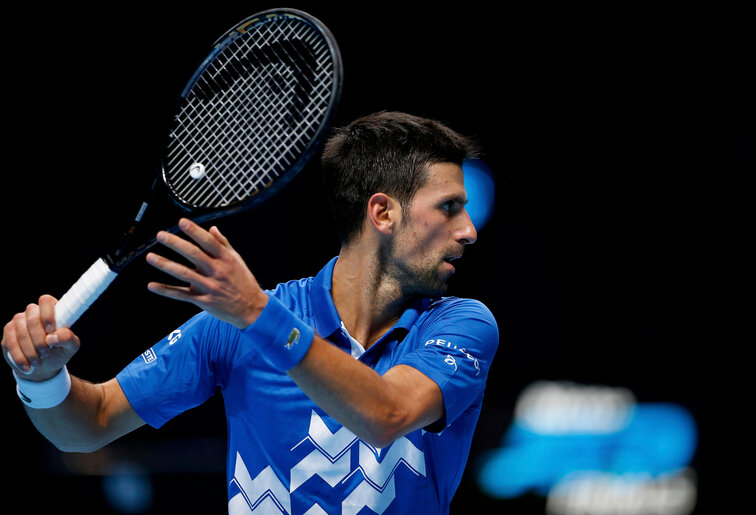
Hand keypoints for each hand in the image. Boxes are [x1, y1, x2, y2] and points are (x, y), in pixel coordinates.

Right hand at [2, 295, 80, 380]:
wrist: (43, 366)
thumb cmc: (59, 351)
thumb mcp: (70, 347)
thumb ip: (67, 339)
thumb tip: (53, 337)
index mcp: (52, 310)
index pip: (46, 301)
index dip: (47, 315)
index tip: (51, 331)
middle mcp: (34, 312)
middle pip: (32, 319)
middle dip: (39, 340)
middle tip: (46, 354)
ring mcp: (19, 320)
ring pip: (20, 331)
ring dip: (29, 350)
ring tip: (38, 363)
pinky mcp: (8, 331)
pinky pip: (10, 341)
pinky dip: (19, 356)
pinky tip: (27, 366)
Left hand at [145, 218, 267, 328]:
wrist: (252, 309)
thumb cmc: (244, 282)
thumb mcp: (237, 260)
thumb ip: (224, 244)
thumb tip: (212, 228)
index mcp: (226, 259)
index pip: (208, 242)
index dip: (195, 231)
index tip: (182, 222)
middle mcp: (217, 271)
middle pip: (194, 255)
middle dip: (176, 243)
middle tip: (161, 235)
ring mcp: (209, 287)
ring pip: (184, 274)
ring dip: (166, 264)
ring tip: (151, 257)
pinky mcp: (203, 301)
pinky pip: (181, 295)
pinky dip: (166, 290)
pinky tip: (152, 285)